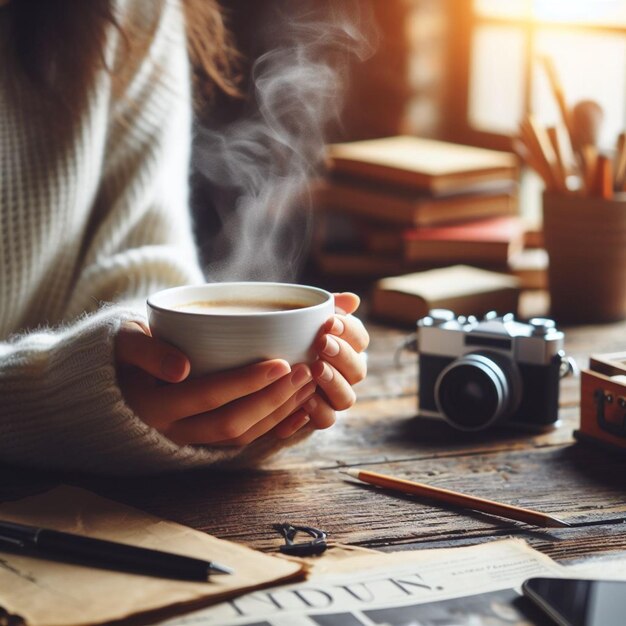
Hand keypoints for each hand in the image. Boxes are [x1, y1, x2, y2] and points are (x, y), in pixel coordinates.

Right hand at [114, 322, 316, 445]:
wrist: (115, 379)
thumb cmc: (124, 351)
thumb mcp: (125, 341)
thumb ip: (146, 350)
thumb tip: (181, 369)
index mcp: (153, 406)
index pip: (208, 396)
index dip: (247, 383)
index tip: (281, 363)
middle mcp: (173, 430)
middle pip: (233, 423)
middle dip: (274, 399)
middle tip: (305, 372)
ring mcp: (190, 439)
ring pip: (242, 436)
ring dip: (279, 413)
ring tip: (308, 385)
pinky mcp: (205, 439)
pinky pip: (243, 441)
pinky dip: (273, 427)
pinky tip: (299, 410)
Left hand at [273, 292, 368, 437]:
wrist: (252, 366)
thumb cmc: (280, 335)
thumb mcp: (296, 317)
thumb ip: (322, 307)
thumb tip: (352, 300)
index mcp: (344, 346)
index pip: (360, 339)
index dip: (350, 331)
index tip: (329, 322)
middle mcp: (344, 374)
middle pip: (358, 369)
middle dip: (342, 355)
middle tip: (321, 344)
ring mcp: (332, 397)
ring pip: (346, 398)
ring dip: (333, 383)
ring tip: (315, 369)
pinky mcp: (316, 417)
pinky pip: (326, 420)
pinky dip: (317, 411)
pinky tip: (304, 400)